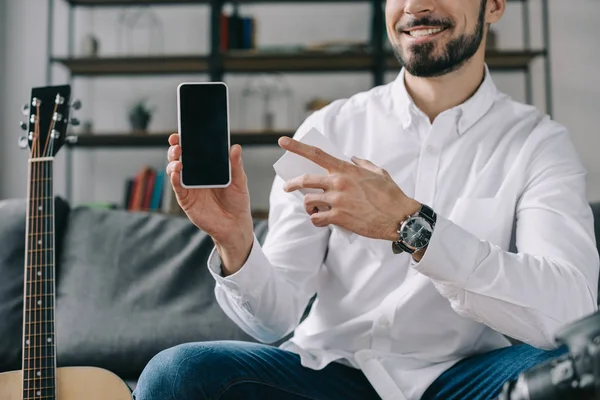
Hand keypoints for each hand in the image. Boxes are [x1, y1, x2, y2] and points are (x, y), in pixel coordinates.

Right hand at [167, 133, 253, 273]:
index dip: (185, 141)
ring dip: (173, 163)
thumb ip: (236, 165)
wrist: (235, 225)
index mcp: (207, 167)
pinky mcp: (186, 200)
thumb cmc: (237, 201)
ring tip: (179, 160)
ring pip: (174, 170)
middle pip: (180, 158)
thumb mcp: (239, 181)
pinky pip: (177, 187)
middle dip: (176, 149)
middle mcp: (195, 175)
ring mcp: (189, 187)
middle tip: (178, 145)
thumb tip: (235, 147)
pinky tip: (176, 173)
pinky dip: (174, 179)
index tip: (182, 133)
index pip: (193, 151)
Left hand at [279, 136, 420, 240]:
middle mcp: (338, 183)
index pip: (316, 154)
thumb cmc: (391, 195)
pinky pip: (316, 219)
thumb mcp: (378, 172)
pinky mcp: (338, 218)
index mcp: (346, 169)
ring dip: (308, 206)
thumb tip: (352, 158)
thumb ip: (362, 164)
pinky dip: (316, 220)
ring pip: (308, 201)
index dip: (297, 146)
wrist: (399, 218)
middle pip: (305, 180)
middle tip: (287, 187)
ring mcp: (336, 201)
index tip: (282, 142)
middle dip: (292, 184)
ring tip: (313, 209)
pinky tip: (321, 220)